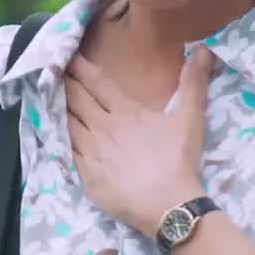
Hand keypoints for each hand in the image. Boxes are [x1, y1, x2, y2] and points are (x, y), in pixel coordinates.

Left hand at [64, 47, 215, 237]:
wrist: (168, 206)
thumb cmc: (178, 160)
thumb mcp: (190, 117)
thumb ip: (193, 82)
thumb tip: (203, 49)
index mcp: (125, 111)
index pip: (98, 82)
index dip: (81, 67)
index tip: (69, 55)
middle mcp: (103, 127)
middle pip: (77, 99)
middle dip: (66, 83)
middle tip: (52, 70)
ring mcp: (91, 152)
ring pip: (69, 123)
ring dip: (59, 108)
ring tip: (50, 97)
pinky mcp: (86, 175)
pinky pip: (67, 151)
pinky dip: (60, 138)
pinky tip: (55, 134)